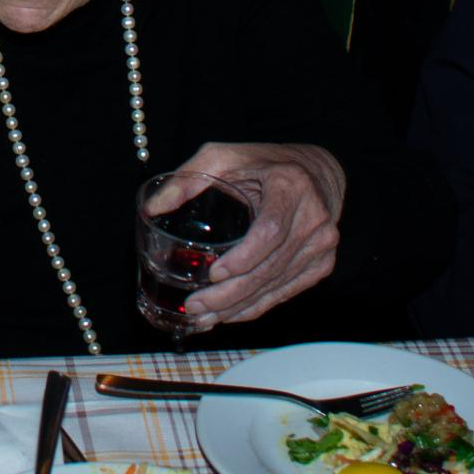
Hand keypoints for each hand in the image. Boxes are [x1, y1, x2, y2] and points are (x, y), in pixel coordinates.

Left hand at [164, 142, 345, 329]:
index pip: (270, 231)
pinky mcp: (321, 263)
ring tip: (205, 317)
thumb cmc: (263, 162)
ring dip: (240, 306)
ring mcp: (321, 244)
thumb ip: (187, 178)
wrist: (317, 171)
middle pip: (270, 266)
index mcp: (290, 187)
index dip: (244, 257)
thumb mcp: (223, 156)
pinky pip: (286, 292)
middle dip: (231, 293)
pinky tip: (231, 314)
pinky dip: (257, 306)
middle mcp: (312, 218)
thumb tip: (152, 208)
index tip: (215, 273)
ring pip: (277, 285)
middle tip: (196, 306)